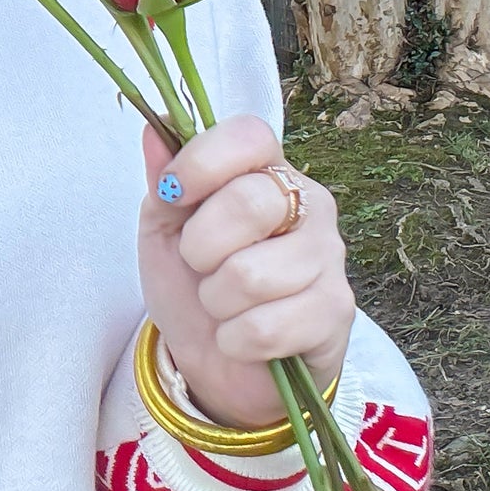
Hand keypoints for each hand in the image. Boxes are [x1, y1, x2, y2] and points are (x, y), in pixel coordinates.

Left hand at [139, 115, 354, 430]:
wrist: (219, 363)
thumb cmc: (193, 285)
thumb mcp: (164, 231)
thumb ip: (164, 183)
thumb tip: (154, 127)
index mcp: (266, 172)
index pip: (249, 136)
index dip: (203, 161)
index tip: (172, 193)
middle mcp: (309, 205)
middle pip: (248, 204)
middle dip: (200, 248)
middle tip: (201, 267)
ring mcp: (329, 257)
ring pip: (250, 275)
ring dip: (216, 301)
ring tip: (225, 305)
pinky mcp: (335, 312)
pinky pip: (265, 327)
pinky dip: (235, 340)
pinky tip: (244, 338)